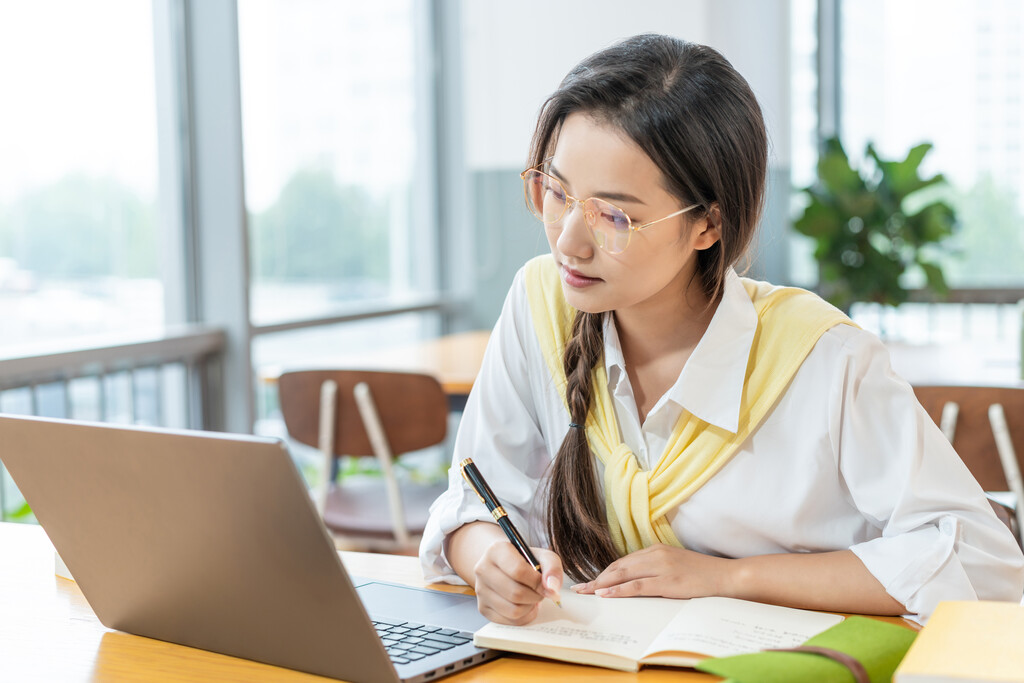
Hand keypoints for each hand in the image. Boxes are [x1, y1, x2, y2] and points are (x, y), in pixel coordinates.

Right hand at [472, 541, 562, 624]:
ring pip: (513, 610)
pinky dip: (524, 616)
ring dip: (530, 607)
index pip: (518, 571)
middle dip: (536, 596)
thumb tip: (552, 588)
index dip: (537, 582)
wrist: (504, 566)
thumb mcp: (542, 556)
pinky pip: (509, 621)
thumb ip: (552, 568)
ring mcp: (480, 590)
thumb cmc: (524, 561)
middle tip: (540, 592)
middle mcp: (483, 569)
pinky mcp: (482, 607)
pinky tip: (525, 605)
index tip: (548, 586)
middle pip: (516, 593)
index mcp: (496, 551)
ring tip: (532, 597)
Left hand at [571, 544, 731, 598]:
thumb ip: (656, 568)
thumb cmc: (703, 575)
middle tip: (581, 588)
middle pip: (618, 566)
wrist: (727, 577)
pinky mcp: (668, 582)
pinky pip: (637, 586)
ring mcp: (661, 567)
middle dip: (598, 578)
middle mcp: (656, 555)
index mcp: (657, 550)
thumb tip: (635, 580)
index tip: (591, 581)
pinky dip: (618, 590)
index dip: (605, 572)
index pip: (623, 561)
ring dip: (602, 584)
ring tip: (587, 592)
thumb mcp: (676, 566)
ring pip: (623, 574)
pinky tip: (606, 594)